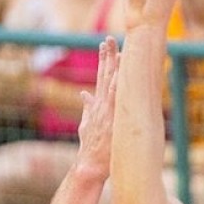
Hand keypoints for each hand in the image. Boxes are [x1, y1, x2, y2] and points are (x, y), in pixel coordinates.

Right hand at [74, 37, 118, 181]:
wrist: (89, 165)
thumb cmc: (91, 147)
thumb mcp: (86, 124)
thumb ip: (87, 107)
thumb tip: (84, 94)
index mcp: (97, 104)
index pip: (100, 76)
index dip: (103, 59)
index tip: (105, 44)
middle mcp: (101, 104)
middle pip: (104, 75)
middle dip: (107, 56)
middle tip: (109, 38)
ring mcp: (106, 112)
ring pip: (110, 85)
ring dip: (113, 68)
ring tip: (117, 52)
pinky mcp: (110, 122)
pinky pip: (115, 103)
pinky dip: (116, 90)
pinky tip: (120, 78)